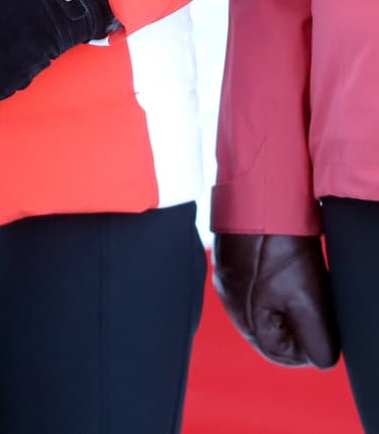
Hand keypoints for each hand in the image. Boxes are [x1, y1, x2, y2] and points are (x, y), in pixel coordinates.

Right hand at [212, 233, 339, 368]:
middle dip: (298, 319)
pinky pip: (258, 281)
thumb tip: (321, 360)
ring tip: (302, 274)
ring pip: (267, 303)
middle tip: (315, 296)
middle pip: (273, 329)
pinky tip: (287, 259)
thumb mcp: (308, 300)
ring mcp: (228, 277)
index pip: (282, 354)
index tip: (323, 321)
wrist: (259, 193)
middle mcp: (230, 300)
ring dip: (289, 297)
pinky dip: (277, 277)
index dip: (309, 344)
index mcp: (244, 317)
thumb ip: (315, 340)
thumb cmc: (278, 243)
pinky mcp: (231, 257)